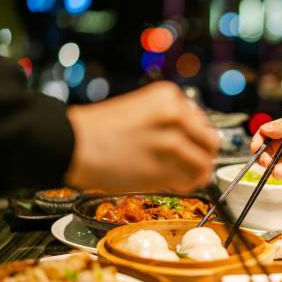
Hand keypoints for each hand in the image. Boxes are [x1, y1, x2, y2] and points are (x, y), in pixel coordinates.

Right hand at [65, 82, 218, 192]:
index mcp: (169, 97)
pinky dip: (186, 185)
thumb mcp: (142, 110)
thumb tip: (196, 142)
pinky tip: (172, 183)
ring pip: (204, 165)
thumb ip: (171, 122)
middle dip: (203, 156)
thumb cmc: (101, 130)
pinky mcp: (163, 168)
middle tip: (191, 164)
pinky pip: (189, 181)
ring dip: (196, 174)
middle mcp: (175, 116)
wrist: (71, 143)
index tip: (189, 147)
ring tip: (180, 176)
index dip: (197, 139)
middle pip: (211, 143)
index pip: (203, 122)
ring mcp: (171, 142)